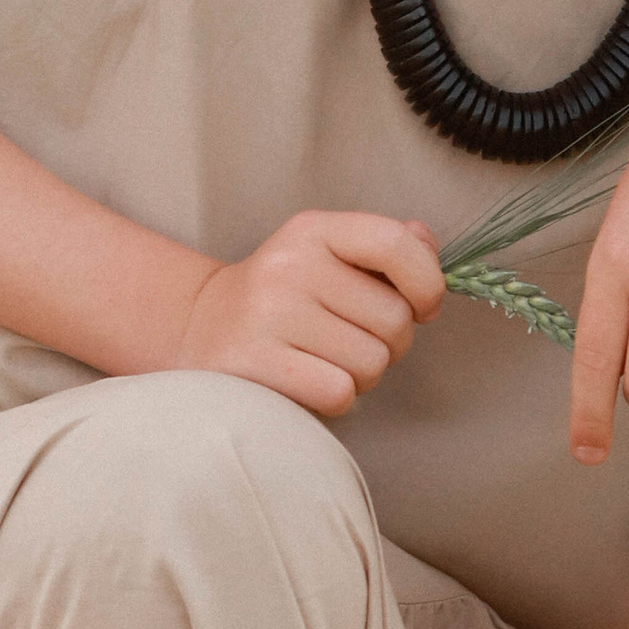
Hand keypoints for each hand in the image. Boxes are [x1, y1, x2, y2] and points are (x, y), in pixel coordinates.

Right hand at [175, 209, 442, 416]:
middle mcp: (290, 265)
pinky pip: (340, 392)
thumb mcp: (325, 254)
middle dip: (389, 343)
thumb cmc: (283, 296)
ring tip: (326, 361)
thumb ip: (383, 247)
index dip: (427, 282)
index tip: (423, 307)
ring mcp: (269, 313)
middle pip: (394, 319)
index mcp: (314, 230)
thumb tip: (429, 249)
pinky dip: (336, 397)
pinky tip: (309, 382)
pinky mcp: (254, 362)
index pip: (394, 244)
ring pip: (371, 362)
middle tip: (353, 340)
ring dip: (362, 374)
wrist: (199, 327)